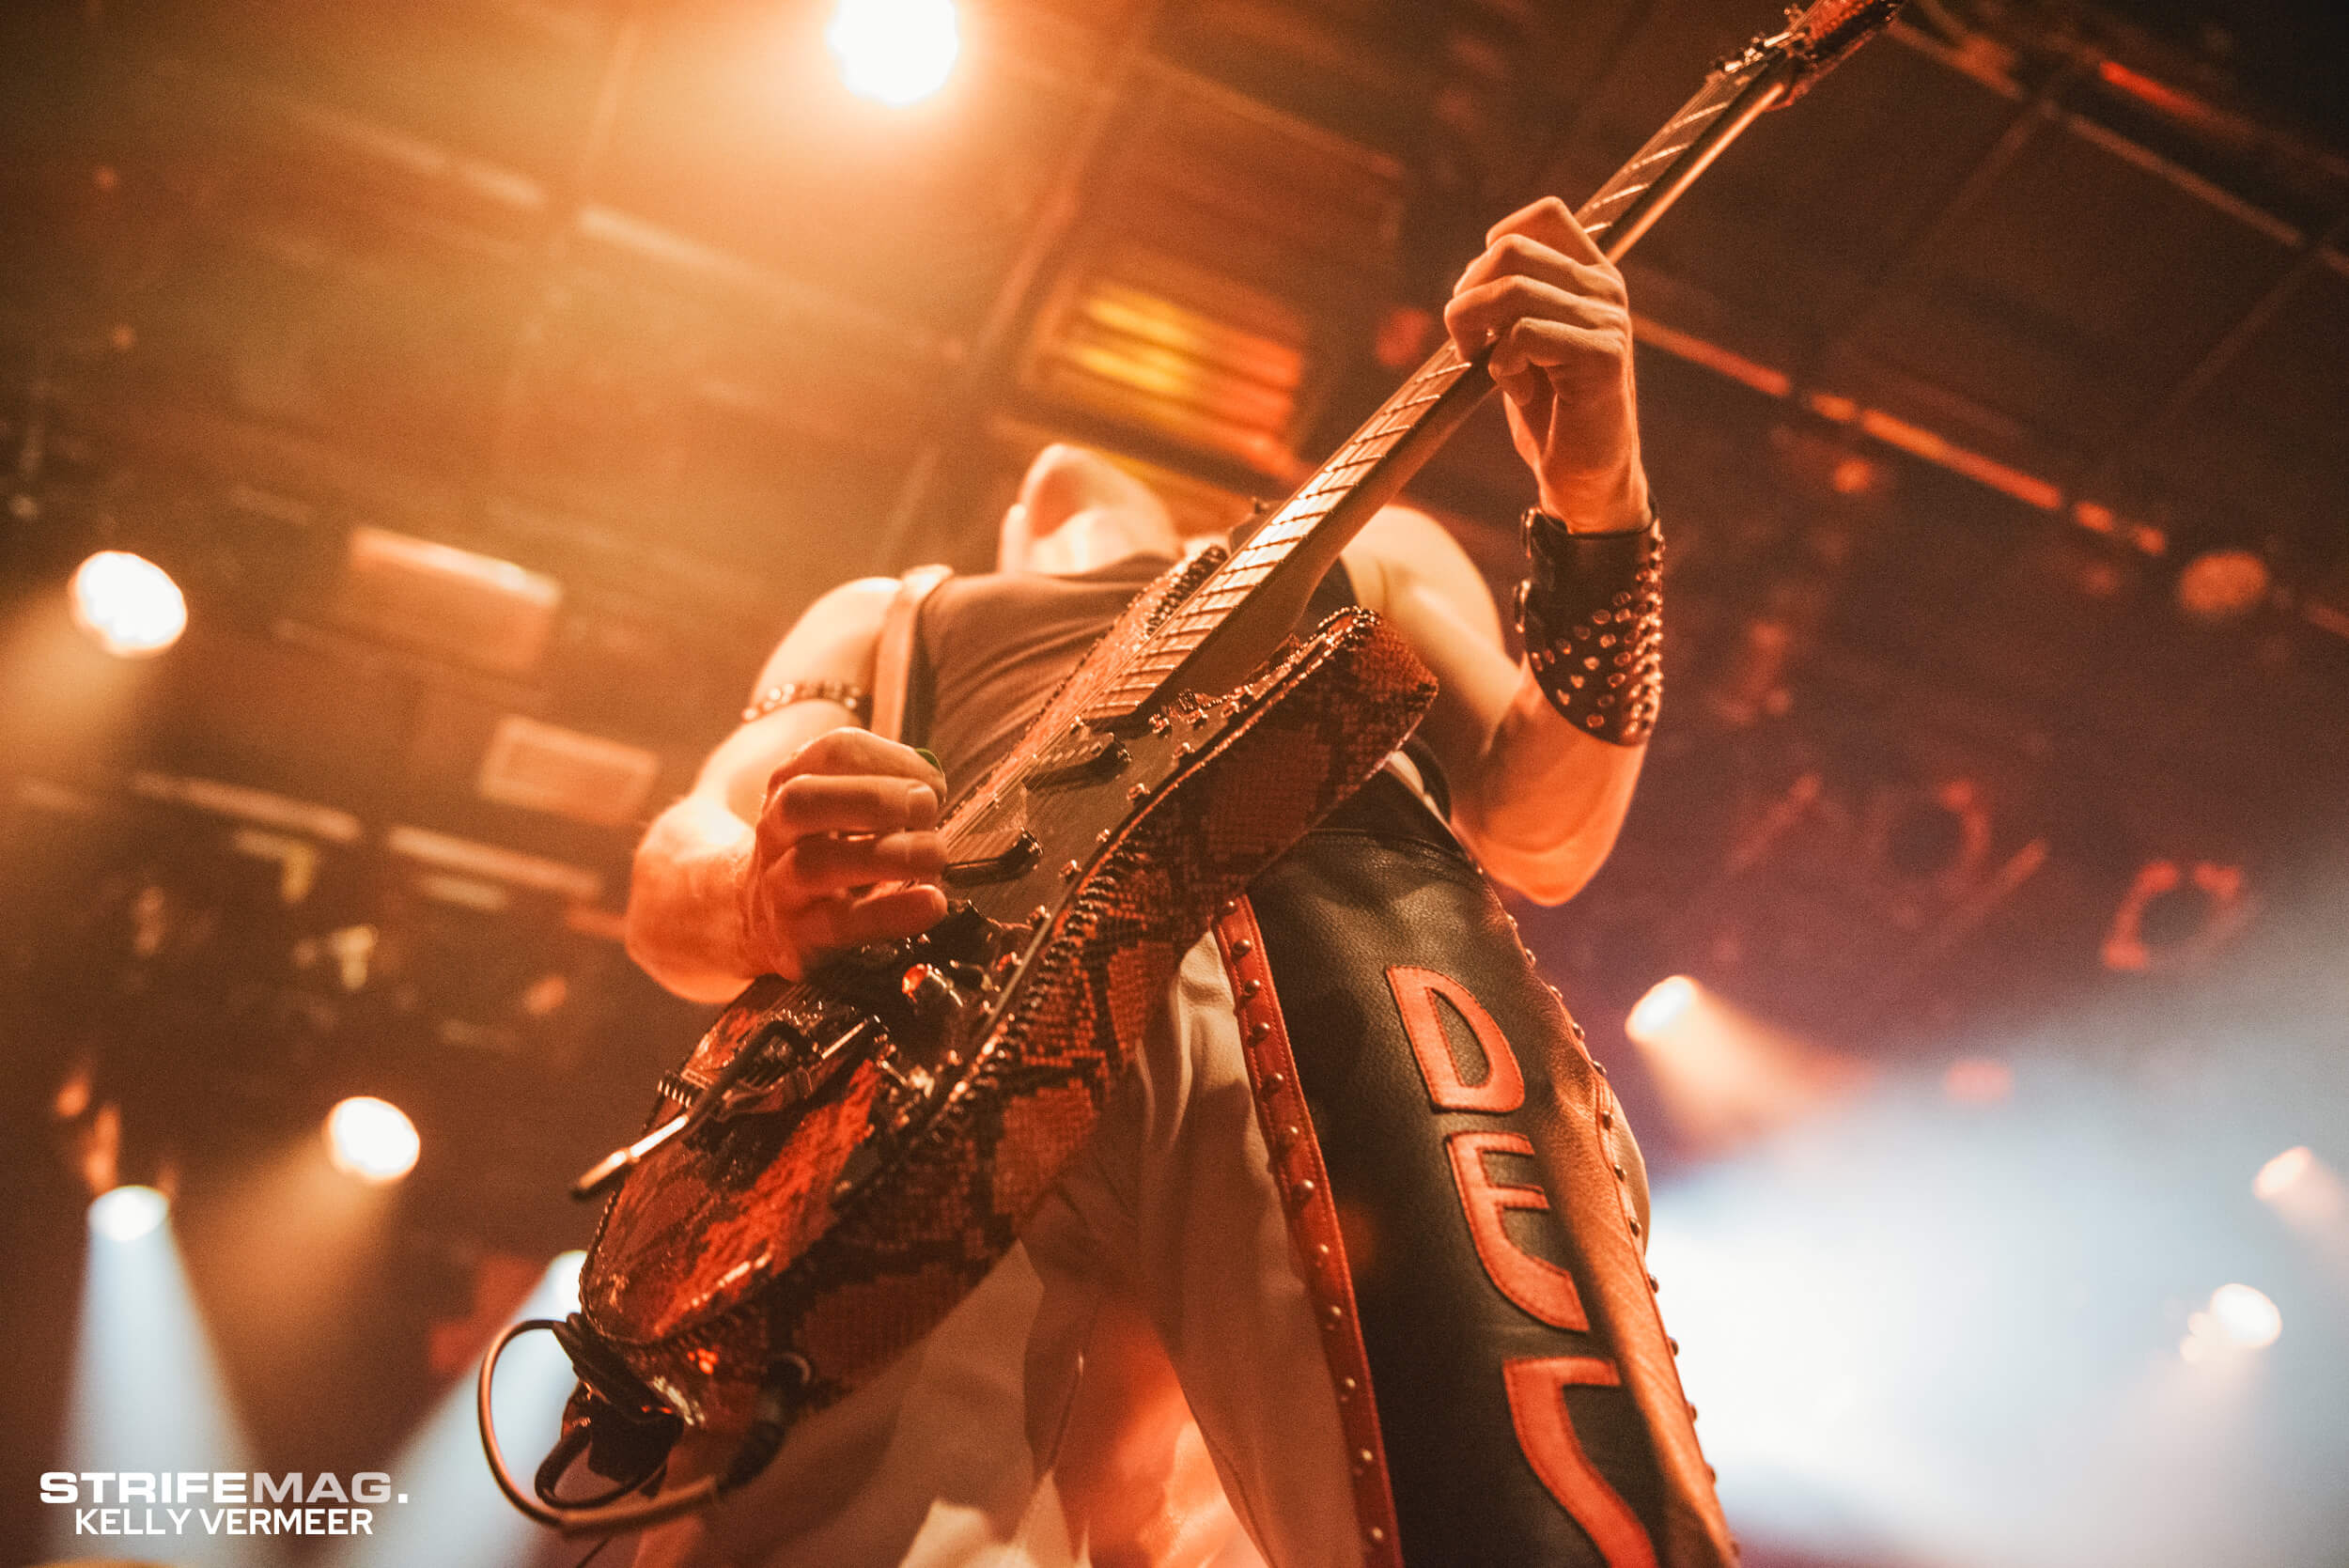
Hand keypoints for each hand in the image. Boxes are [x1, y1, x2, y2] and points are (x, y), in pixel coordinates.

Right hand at [736, 728, 948, 978]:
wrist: (758, 916)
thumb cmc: (822, 851)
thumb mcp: (842, 808)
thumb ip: (887, 790)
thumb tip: (932, 785)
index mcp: (792, 783)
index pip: (834, 752)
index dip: (891, 760)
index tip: (934, 782)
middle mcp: (776, 830)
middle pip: (803, 800)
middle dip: (873, 798)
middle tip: (926, 808)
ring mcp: (779, 885)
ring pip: (815, 865)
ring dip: (887, 856)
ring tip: (935, 854)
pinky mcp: (795, 937)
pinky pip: (839, 925)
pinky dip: (891, 914)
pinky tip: (931, 903)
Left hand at [1442, 196, 1647, 532]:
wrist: (1584, 478)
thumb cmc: (1548, 413)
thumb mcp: (1525, 346)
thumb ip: (1511, 304)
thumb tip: (1472, 274)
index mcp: (1590, 277)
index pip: (1545, 215)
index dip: (1497, 242)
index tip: (1480, 290)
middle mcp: (1605, 290)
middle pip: (1512, 250)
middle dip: (1467, 293)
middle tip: (1465, 339)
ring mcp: (1608, 321)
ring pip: (1513, 291)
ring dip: (1475, 328)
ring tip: (1483, 364)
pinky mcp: (1603, 357)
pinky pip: (1524, 334)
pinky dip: (1501, 363)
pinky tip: (1514, 388)